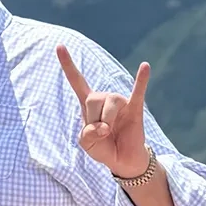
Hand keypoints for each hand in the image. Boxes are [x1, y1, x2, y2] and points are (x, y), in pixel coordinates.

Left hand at [56, 44, 150, 177]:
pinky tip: (145, 66)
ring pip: (110, 103)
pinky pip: (138, 92)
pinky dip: (141, 80)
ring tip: (110, 132)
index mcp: (88, 103)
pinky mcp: (135, 108)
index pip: (76, 80)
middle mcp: (104, 98)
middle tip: (101, 133)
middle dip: (94, 120)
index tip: (59, 46)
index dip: (68, 64)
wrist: (122, 160)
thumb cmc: (103, 148)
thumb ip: (87, 135)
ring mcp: (120, 102)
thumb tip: (104, 127)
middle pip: (93, 99)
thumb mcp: (86, 144)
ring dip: (107, 120)